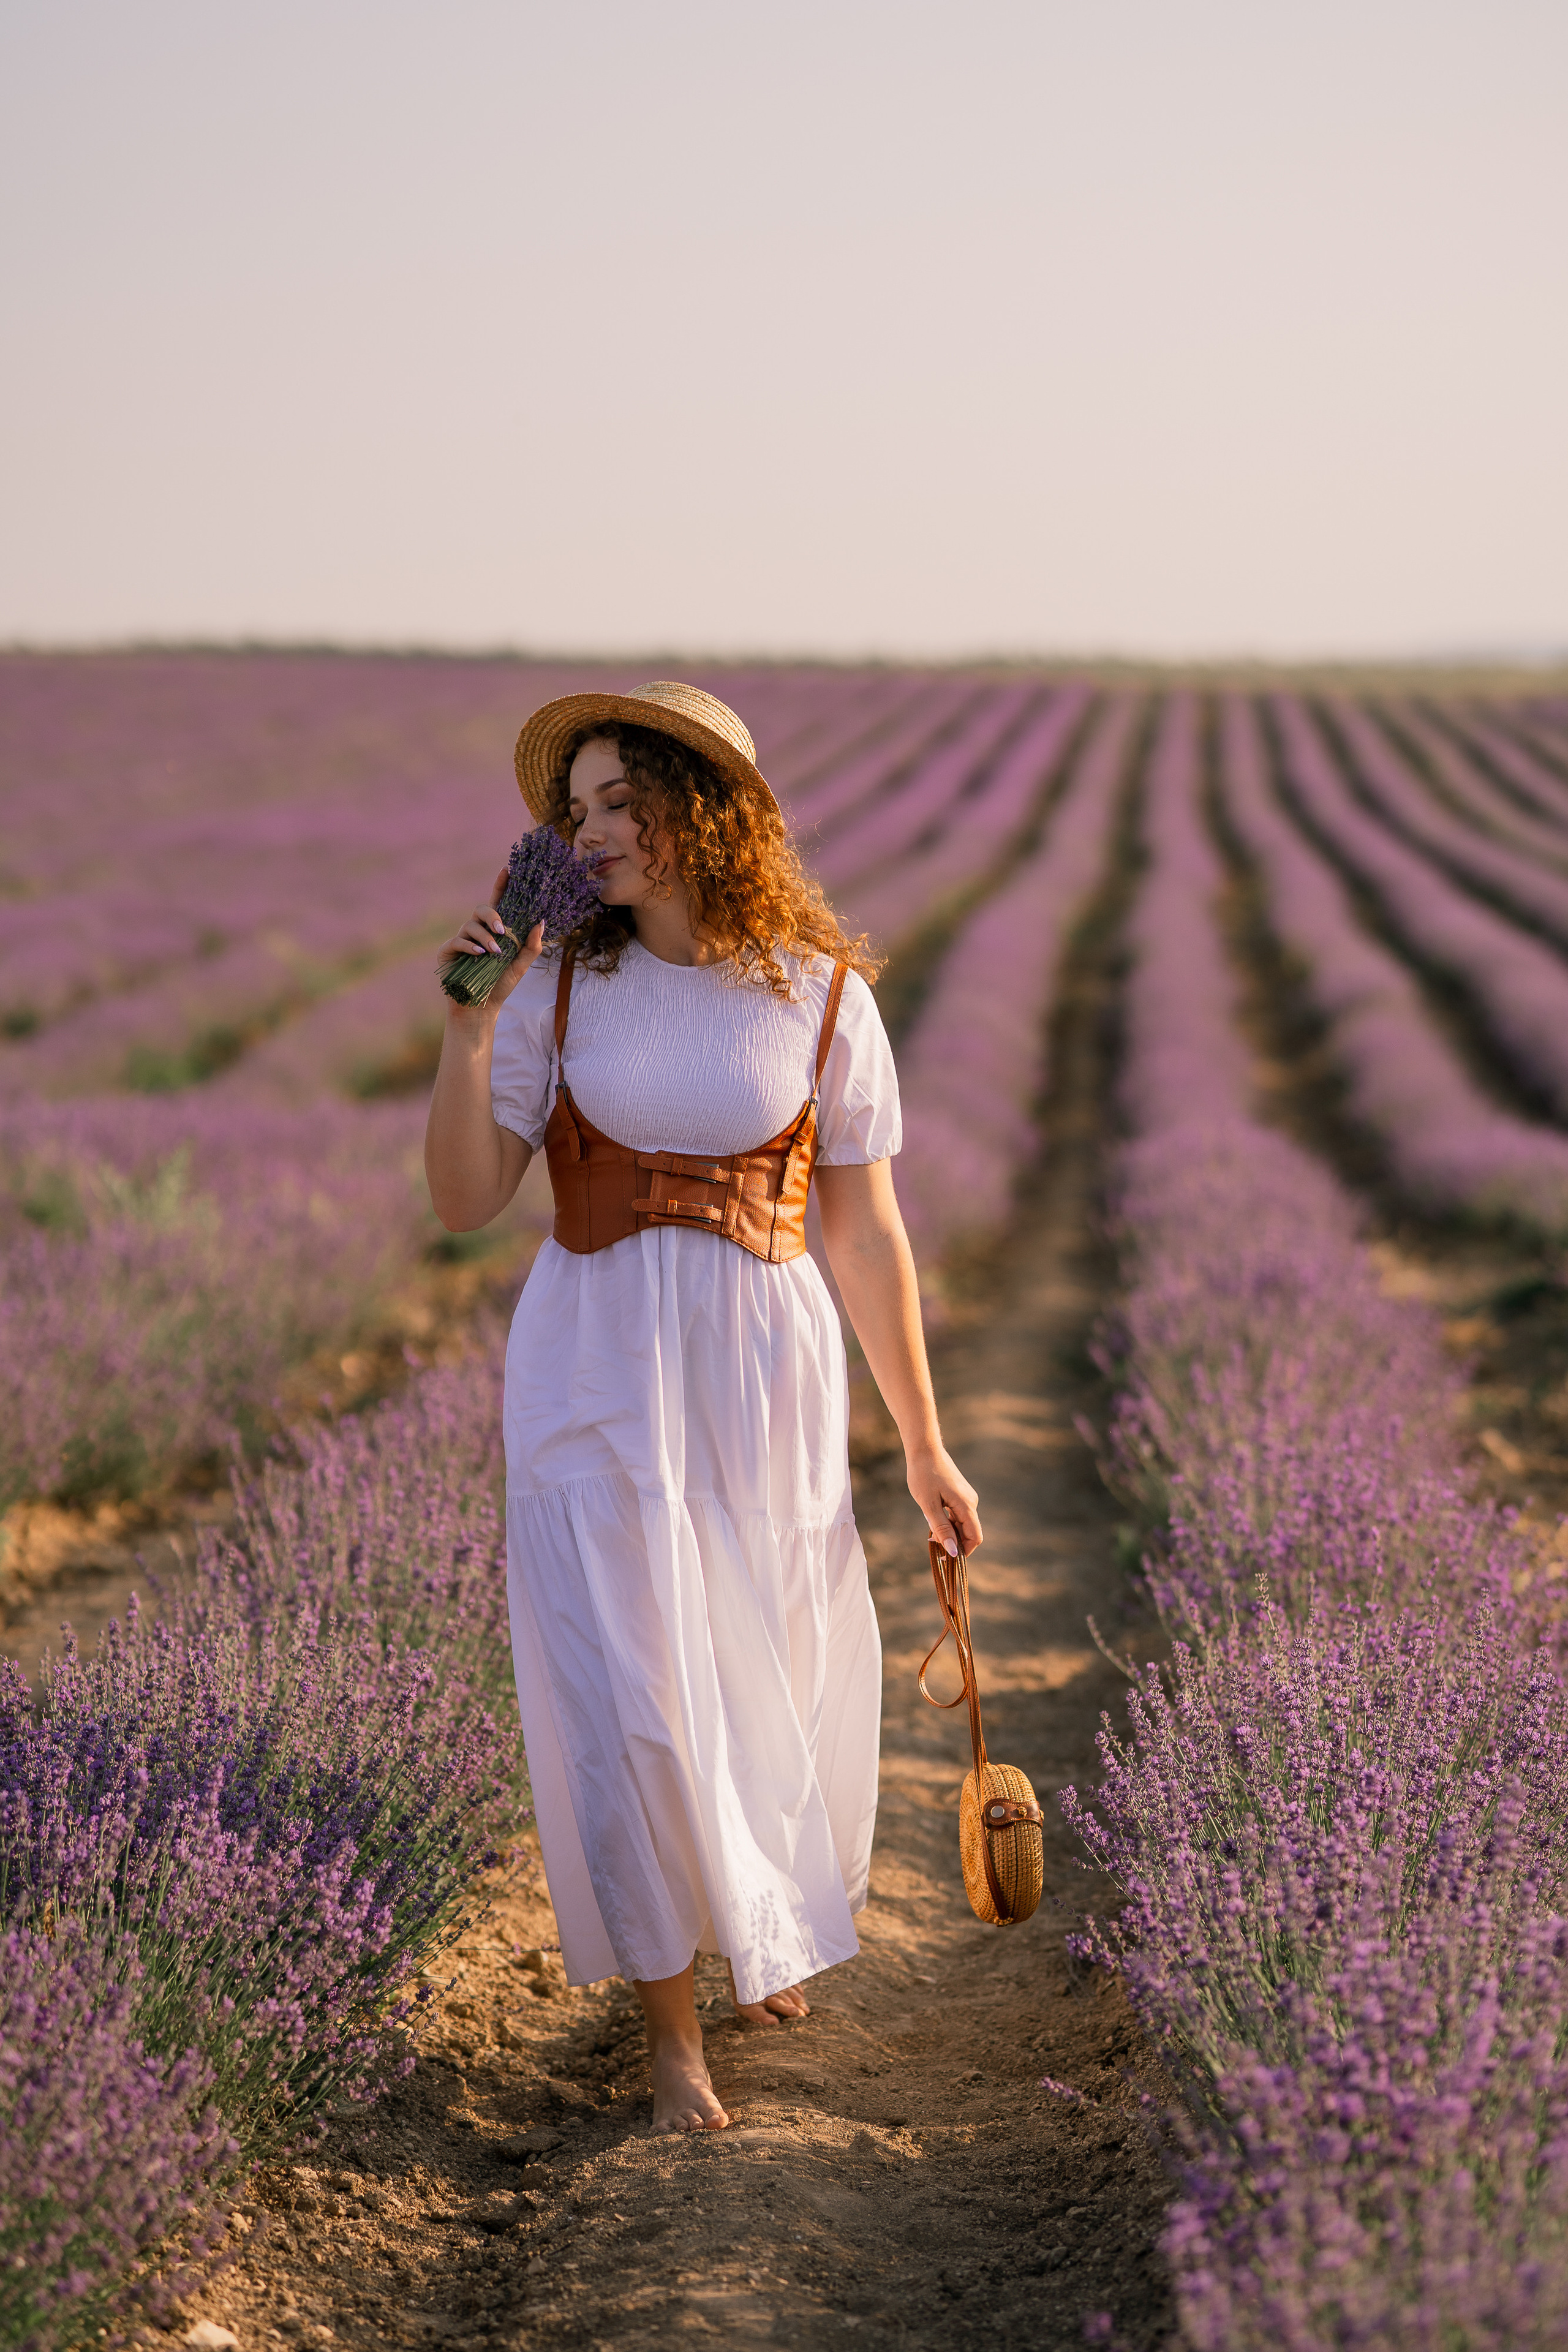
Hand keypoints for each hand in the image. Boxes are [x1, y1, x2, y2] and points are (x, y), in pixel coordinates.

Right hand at [435, 867, 543, 1011]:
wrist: (480, 1008)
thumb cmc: (500, 985)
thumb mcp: (521, 966)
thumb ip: (532, 945)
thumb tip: (541, 922)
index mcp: (494, 930)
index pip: (498, 902)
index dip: (501, 885)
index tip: (508, 869)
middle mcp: (477, 931)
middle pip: (482, 909)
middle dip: (493, 915)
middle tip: (503, 930)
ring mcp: (461, 939)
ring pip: (470, 925)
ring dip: (485, 937)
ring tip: (494, 953)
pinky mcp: (448, 951)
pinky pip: (458, 941)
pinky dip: (470, 946)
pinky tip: (480, 955)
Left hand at [907, 1441, 981, 1557]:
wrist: (924, 1449)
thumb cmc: (924, 1475)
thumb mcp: (929, 1505)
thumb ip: (942, 1528)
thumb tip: (953, 1551)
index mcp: (966, 1505)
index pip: (975, 1537)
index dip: (963, 1551)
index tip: (946, 1556)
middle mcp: (971, 1502)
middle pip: (968, 1532)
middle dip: (953, 1542)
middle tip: (932, 1541)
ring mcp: (966, 1497)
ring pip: (962, 1523)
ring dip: (949, 1532)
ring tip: (929, 1531)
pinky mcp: (960, 1493)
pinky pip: (958, 1514)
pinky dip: (948, 1522)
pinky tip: (932, 1519)